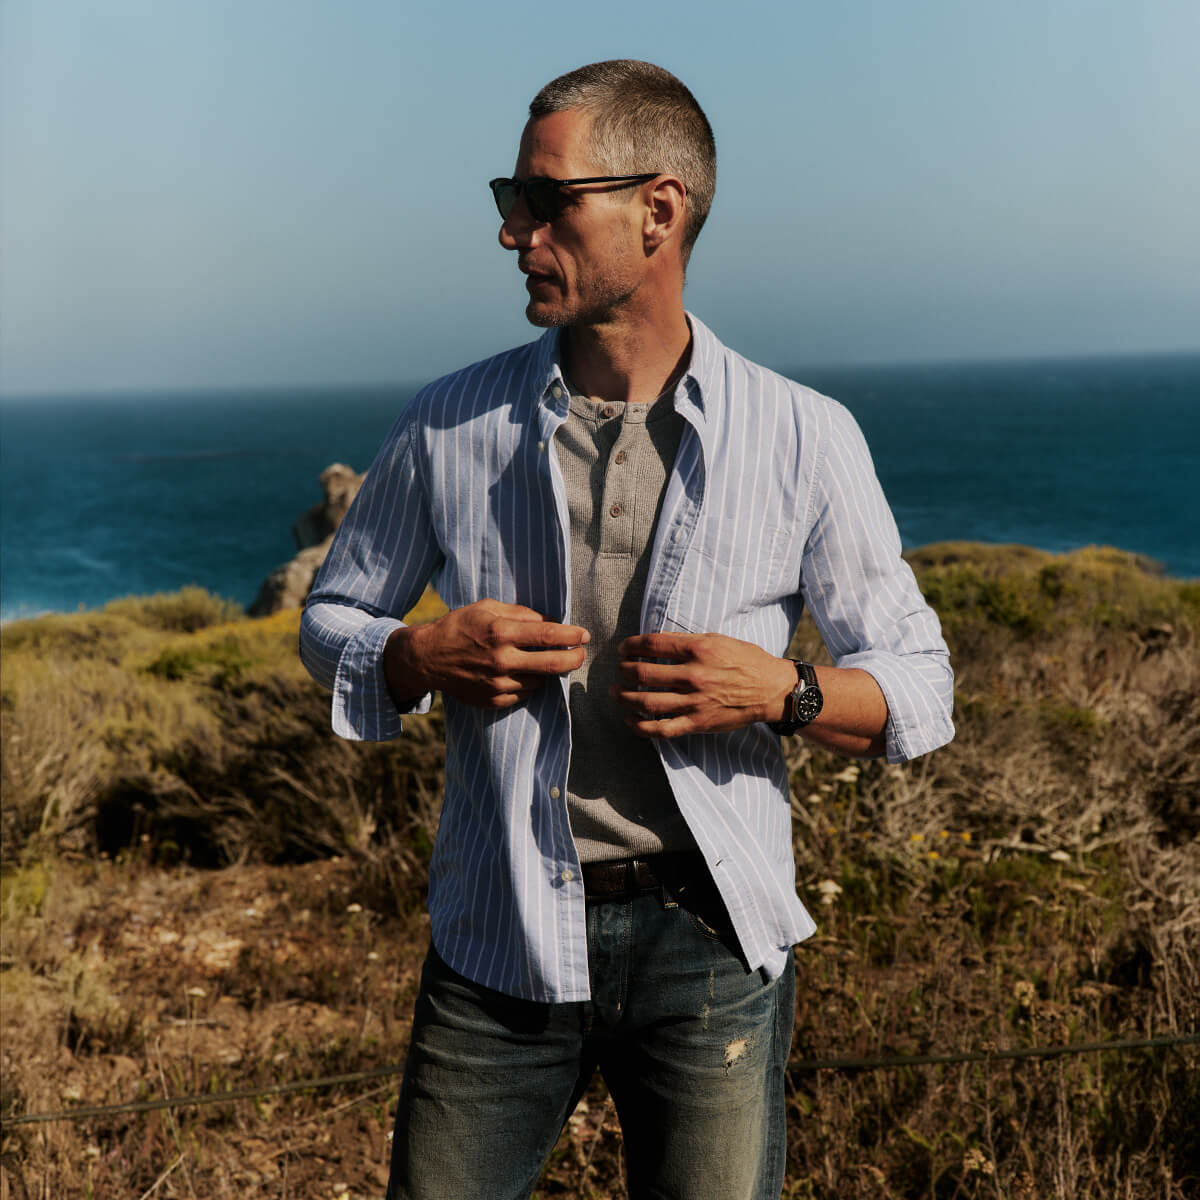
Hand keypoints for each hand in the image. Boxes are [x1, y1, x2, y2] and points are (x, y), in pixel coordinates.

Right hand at [385, 600, 588, 709]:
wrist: (428, 658)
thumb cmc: (459, 627)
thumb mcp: (487, 608)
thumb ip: (521, 613)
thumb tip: (551, 622)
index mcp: (501, 633)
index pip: (549, 635)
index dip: (572, 636)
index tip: (583, 635)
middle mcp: (502, 660)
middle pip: (554, 664)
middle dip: (574, 658)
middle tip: (581, 653)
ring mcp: (499, 684)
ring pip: (542, 680)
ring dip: (549, 670)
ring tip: (544, 659)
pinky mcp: (495, 700)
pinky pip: (526, 693)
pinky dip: (531, 682)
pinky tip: (523, 672)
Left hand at [613, 632, 795, 738]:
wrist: (771, 689)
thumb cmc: (745, 660)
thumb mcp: (717, 640)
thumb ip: (686, 640)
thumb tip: (654, 641)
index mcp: (698, 650)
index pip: (652, 644)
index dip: (630, 646)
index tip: (623, 648)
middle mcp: (694, 675)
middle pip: (643, 673)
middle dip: (623, 671)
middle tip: (618, 670)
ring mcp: (694, 702)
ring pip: (646, 702)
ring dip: (624, 697)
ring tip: (616, 692)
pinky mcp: (698, 723)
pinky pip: (662, 729)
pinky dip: (640, 726)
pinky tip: (630, 720)